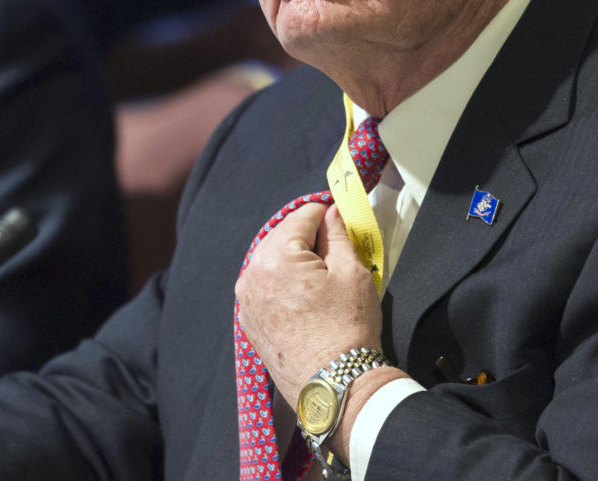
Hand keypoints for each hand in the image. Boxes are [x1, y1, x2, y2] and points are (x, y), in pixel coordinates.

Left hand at [235, 202, 384, 407]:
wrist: (334, 385)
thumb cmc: (347, 328)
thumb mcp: (351, 272)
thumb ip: (338, 234)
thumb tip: (332, 212)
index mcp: (275, 258)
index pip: (300, 217)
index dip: (324, 213)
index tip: (339, 215)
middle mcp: (251, 276)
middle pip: (280, 236)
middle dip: (306, 236)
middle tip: (334, 244)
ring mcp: (246, 301)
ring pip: (270, 260)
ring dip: (293, 258)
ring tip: (322, 271)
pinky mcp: (249, 322)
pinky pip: (264, 286)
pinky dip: (282, 280)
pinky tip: (305, 293)